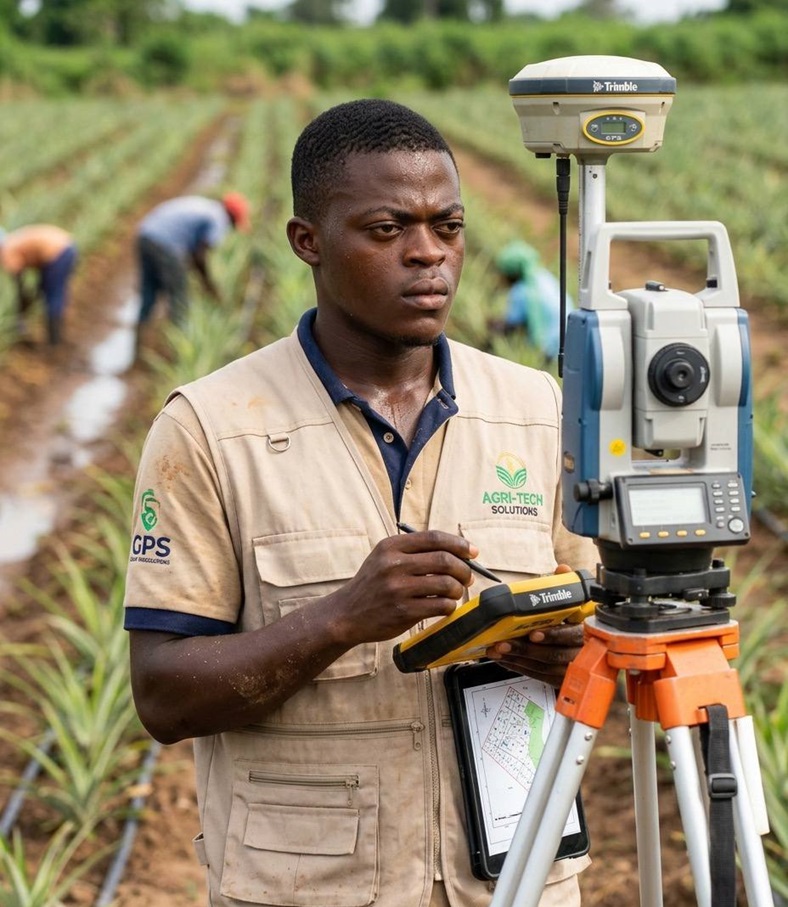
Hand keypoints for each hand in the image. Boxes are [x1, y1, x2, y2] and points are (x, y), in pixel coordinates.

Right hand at [327, 529, 477, 647]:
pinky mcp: (404, 611)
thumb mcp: (384, 558)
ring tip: (456, 592)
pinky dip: (450, 605)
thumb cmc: (373, 585)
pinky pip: (440, 605)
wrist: (346, 614)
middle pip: (444, 560)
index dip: (459, 544)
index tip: (472, 552)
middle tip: (468, 576)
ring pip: (446, 584)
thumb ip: (414, 551)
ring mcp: (398, 588)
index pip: (434, 538)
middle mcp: (394, 564)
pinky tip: (446, 605)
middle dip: (464, 568)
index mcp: (391, 546)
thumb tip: (457, 553)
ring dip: (458, 589)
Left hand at [484, 564, 584, 687]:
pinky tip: (505, 660)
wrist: (595, 652)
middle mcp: (582, 654)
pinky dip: (519, 668)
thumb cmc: (583, 624)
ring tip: (497, 651)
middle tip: (504, 643)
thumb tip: (562, 570)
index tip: (534, 634)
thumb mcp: (580, 604)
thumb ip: (569, 586)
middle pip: (553, 655)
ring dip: (517, 660)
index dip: (553, 636)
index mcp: (588, 633)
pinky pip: (539, 676)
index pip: (572, 635)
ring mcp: (572, 671)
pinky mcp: (562, 681)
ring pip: (543, 668)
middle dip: (525, 650)